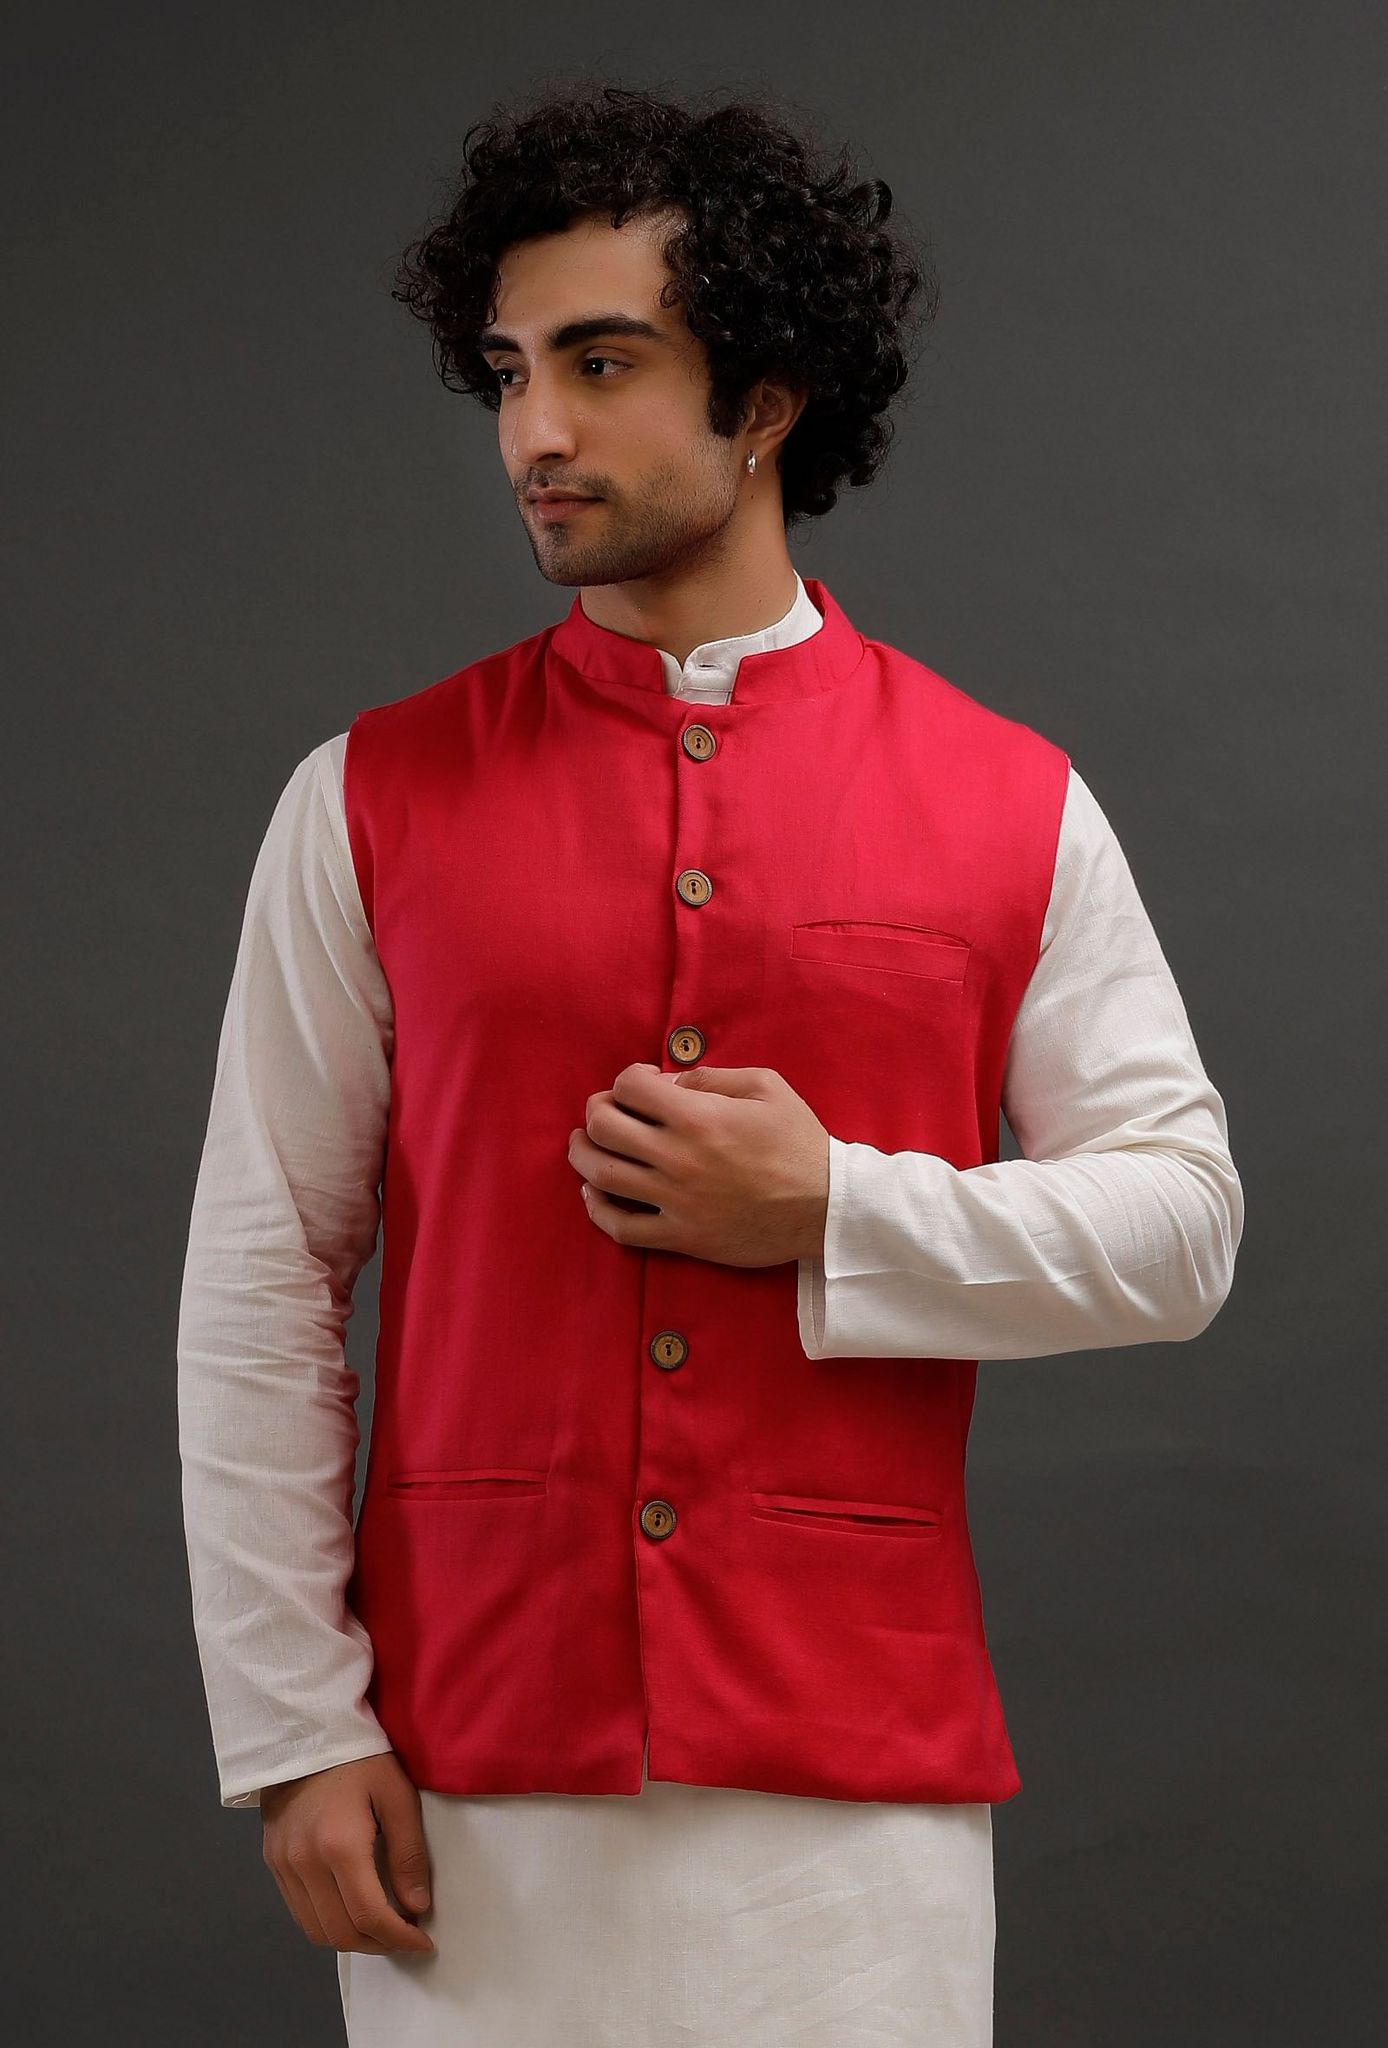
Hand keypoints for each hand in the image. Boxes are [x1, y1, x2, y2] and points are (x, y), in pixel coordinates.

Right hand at [260, 1752, 434, 1954]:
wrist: (305, 1731)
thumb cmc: (358, 1758)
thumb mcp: (396, 1795)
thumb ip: (408, 1854)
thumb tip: (416, 1906)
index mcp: (339, 1846)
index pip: (369, 1916)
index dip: (399, 1938)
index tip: (423, 1942)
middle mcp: (305, 1864)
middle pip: (340, 1933)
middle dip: (377, 1945)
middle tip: (404, 1937)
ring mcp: (283, 1865)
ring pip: (315, 1930)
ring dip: (351, 1939)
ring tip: (380, 1928)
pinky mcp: (272, 1861)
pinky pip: (299, 1911)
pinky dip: (326, 1921)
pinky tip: (349, 1908)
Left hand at [568, 1062, 829, 1266]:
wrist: (826, 1207)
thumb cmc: (799, 1142)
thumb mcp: (765, 1086)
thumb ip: (712, 1076)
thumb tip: (671, 1082)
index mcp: (697, 1116)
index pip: (628, 1087)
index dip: (628, 1078)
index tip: (643, 1083)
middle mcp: (677, 1157)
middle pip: (603, 1127)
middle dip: (596, 1111)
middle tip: (606, 1110)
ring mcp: (675, 1201)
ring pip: (601, 1175)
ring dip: (582, 1154)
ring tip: (583, 1145)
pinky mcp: (681, 1236)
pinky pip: (622, 1227)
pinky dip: (598, 1208)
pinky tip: (593, 1193)